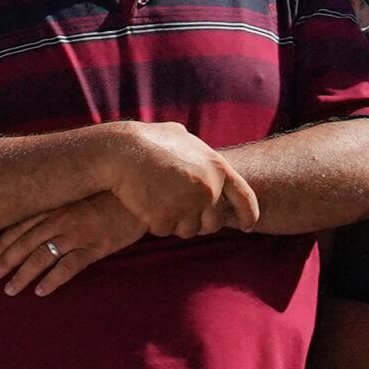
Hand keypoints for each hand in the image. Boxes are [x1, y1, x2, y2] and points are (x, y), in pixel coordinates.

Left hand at [0, 190, 150, 296]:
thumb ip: (62, 204)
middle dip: (6, 261)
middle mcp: (62, 220)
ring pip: (42, 257)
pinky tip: (40, 291)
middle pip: (26, 244)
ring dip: (22, 275)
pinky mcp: (96, 247)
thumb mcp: (82, 193)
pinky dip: (52, 280)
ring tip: (10, 290)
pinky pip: (68, 267)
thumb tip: (44, 216)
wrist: (142, 194)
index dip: (4, 241)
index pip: (22, 225)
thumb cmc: (112, 194)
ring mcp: (78, 234)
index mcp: (57, 206)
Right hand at [90, 120, 257, 239]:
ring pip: (188, 230)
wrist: (120, 151)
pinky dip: (155, 224)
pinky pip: (164, 231)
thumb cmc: (147, 140)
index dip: (247, 214)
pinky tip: (145, 206)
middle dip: (199, 223)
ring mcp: (187, 206)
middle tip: (182, 215)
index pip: (244, 197)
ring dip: (175, 223)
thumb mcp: (182, 138)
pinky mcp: (165, 218)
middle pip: (213, 223)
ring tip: (159, 204)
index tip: (247, 226)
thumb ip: (198, 153)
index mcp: (217, 168)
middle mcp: (208, 190)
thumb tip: (201, 157)